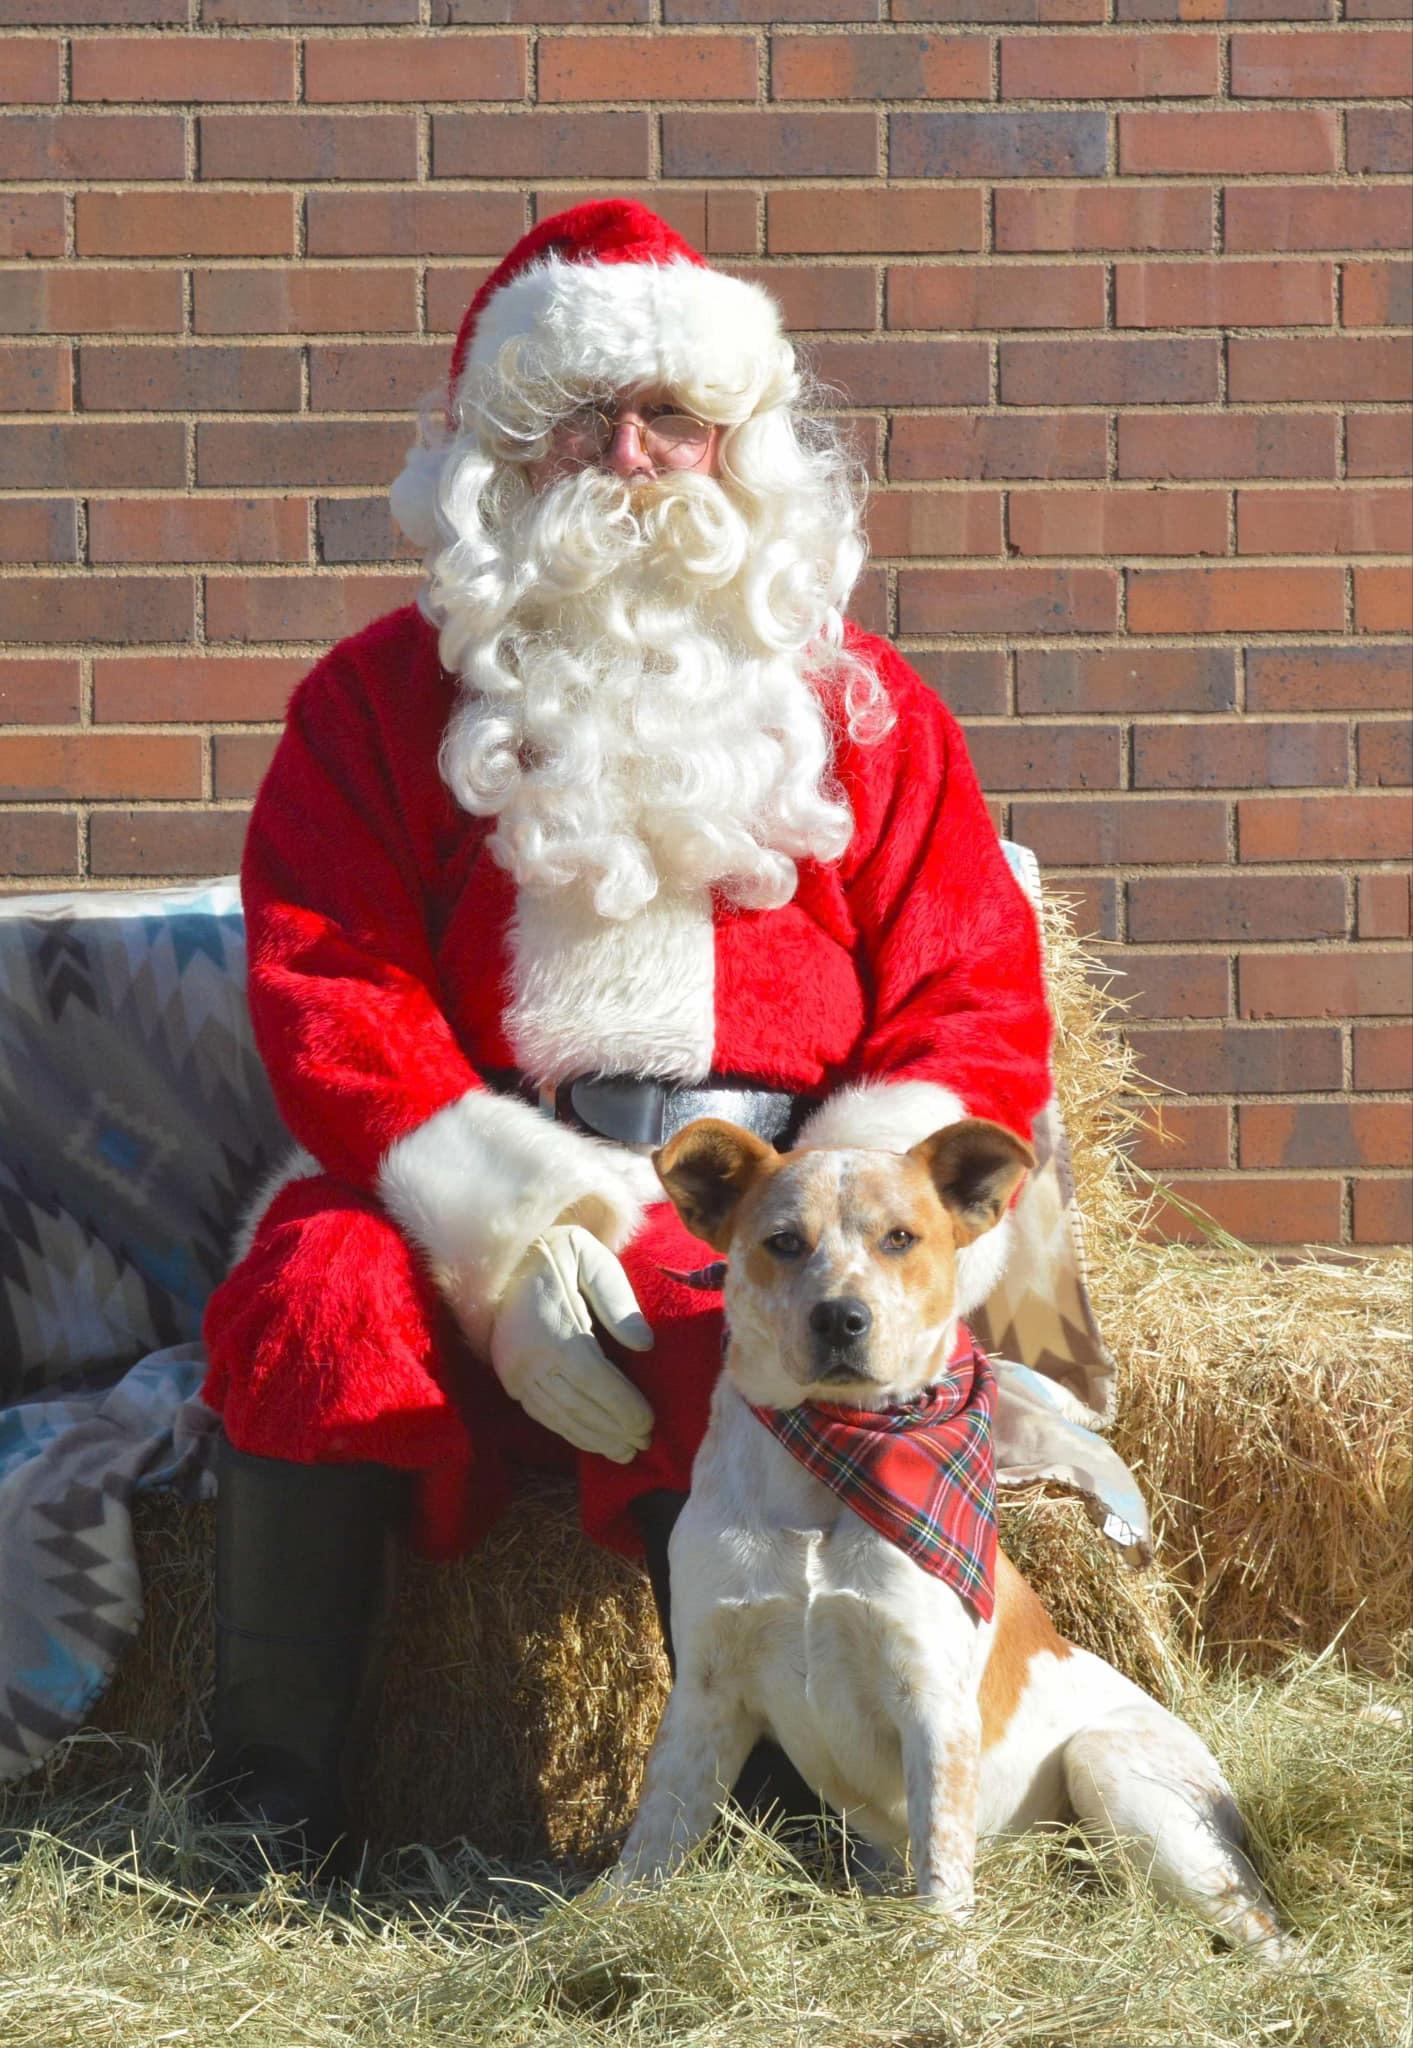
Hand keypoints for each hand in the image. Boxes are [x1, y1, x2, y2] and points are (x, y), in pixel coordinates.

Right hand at [489, 1225, 654, 1463]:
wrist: (504, 1255)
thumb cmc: (559, 1253)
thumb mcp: (593, 1260)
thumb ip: (618, 1302)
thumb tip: (644, 1345)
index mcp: (552, 1327)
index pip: (593, 1379)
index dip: (621, 1406)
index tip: (649, 1422)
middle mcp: (529, 1355)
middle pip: (576, 1404)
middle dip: (613, 1429)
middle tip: (645, 1444)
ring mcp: (515, 1369)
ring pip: (558, 1415)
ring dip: (593, 1438)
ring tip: (624, 1452)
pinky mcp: (509, 1377)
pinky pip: (540, 1413)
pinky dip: (568, 1431)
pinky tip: (592, 1440)